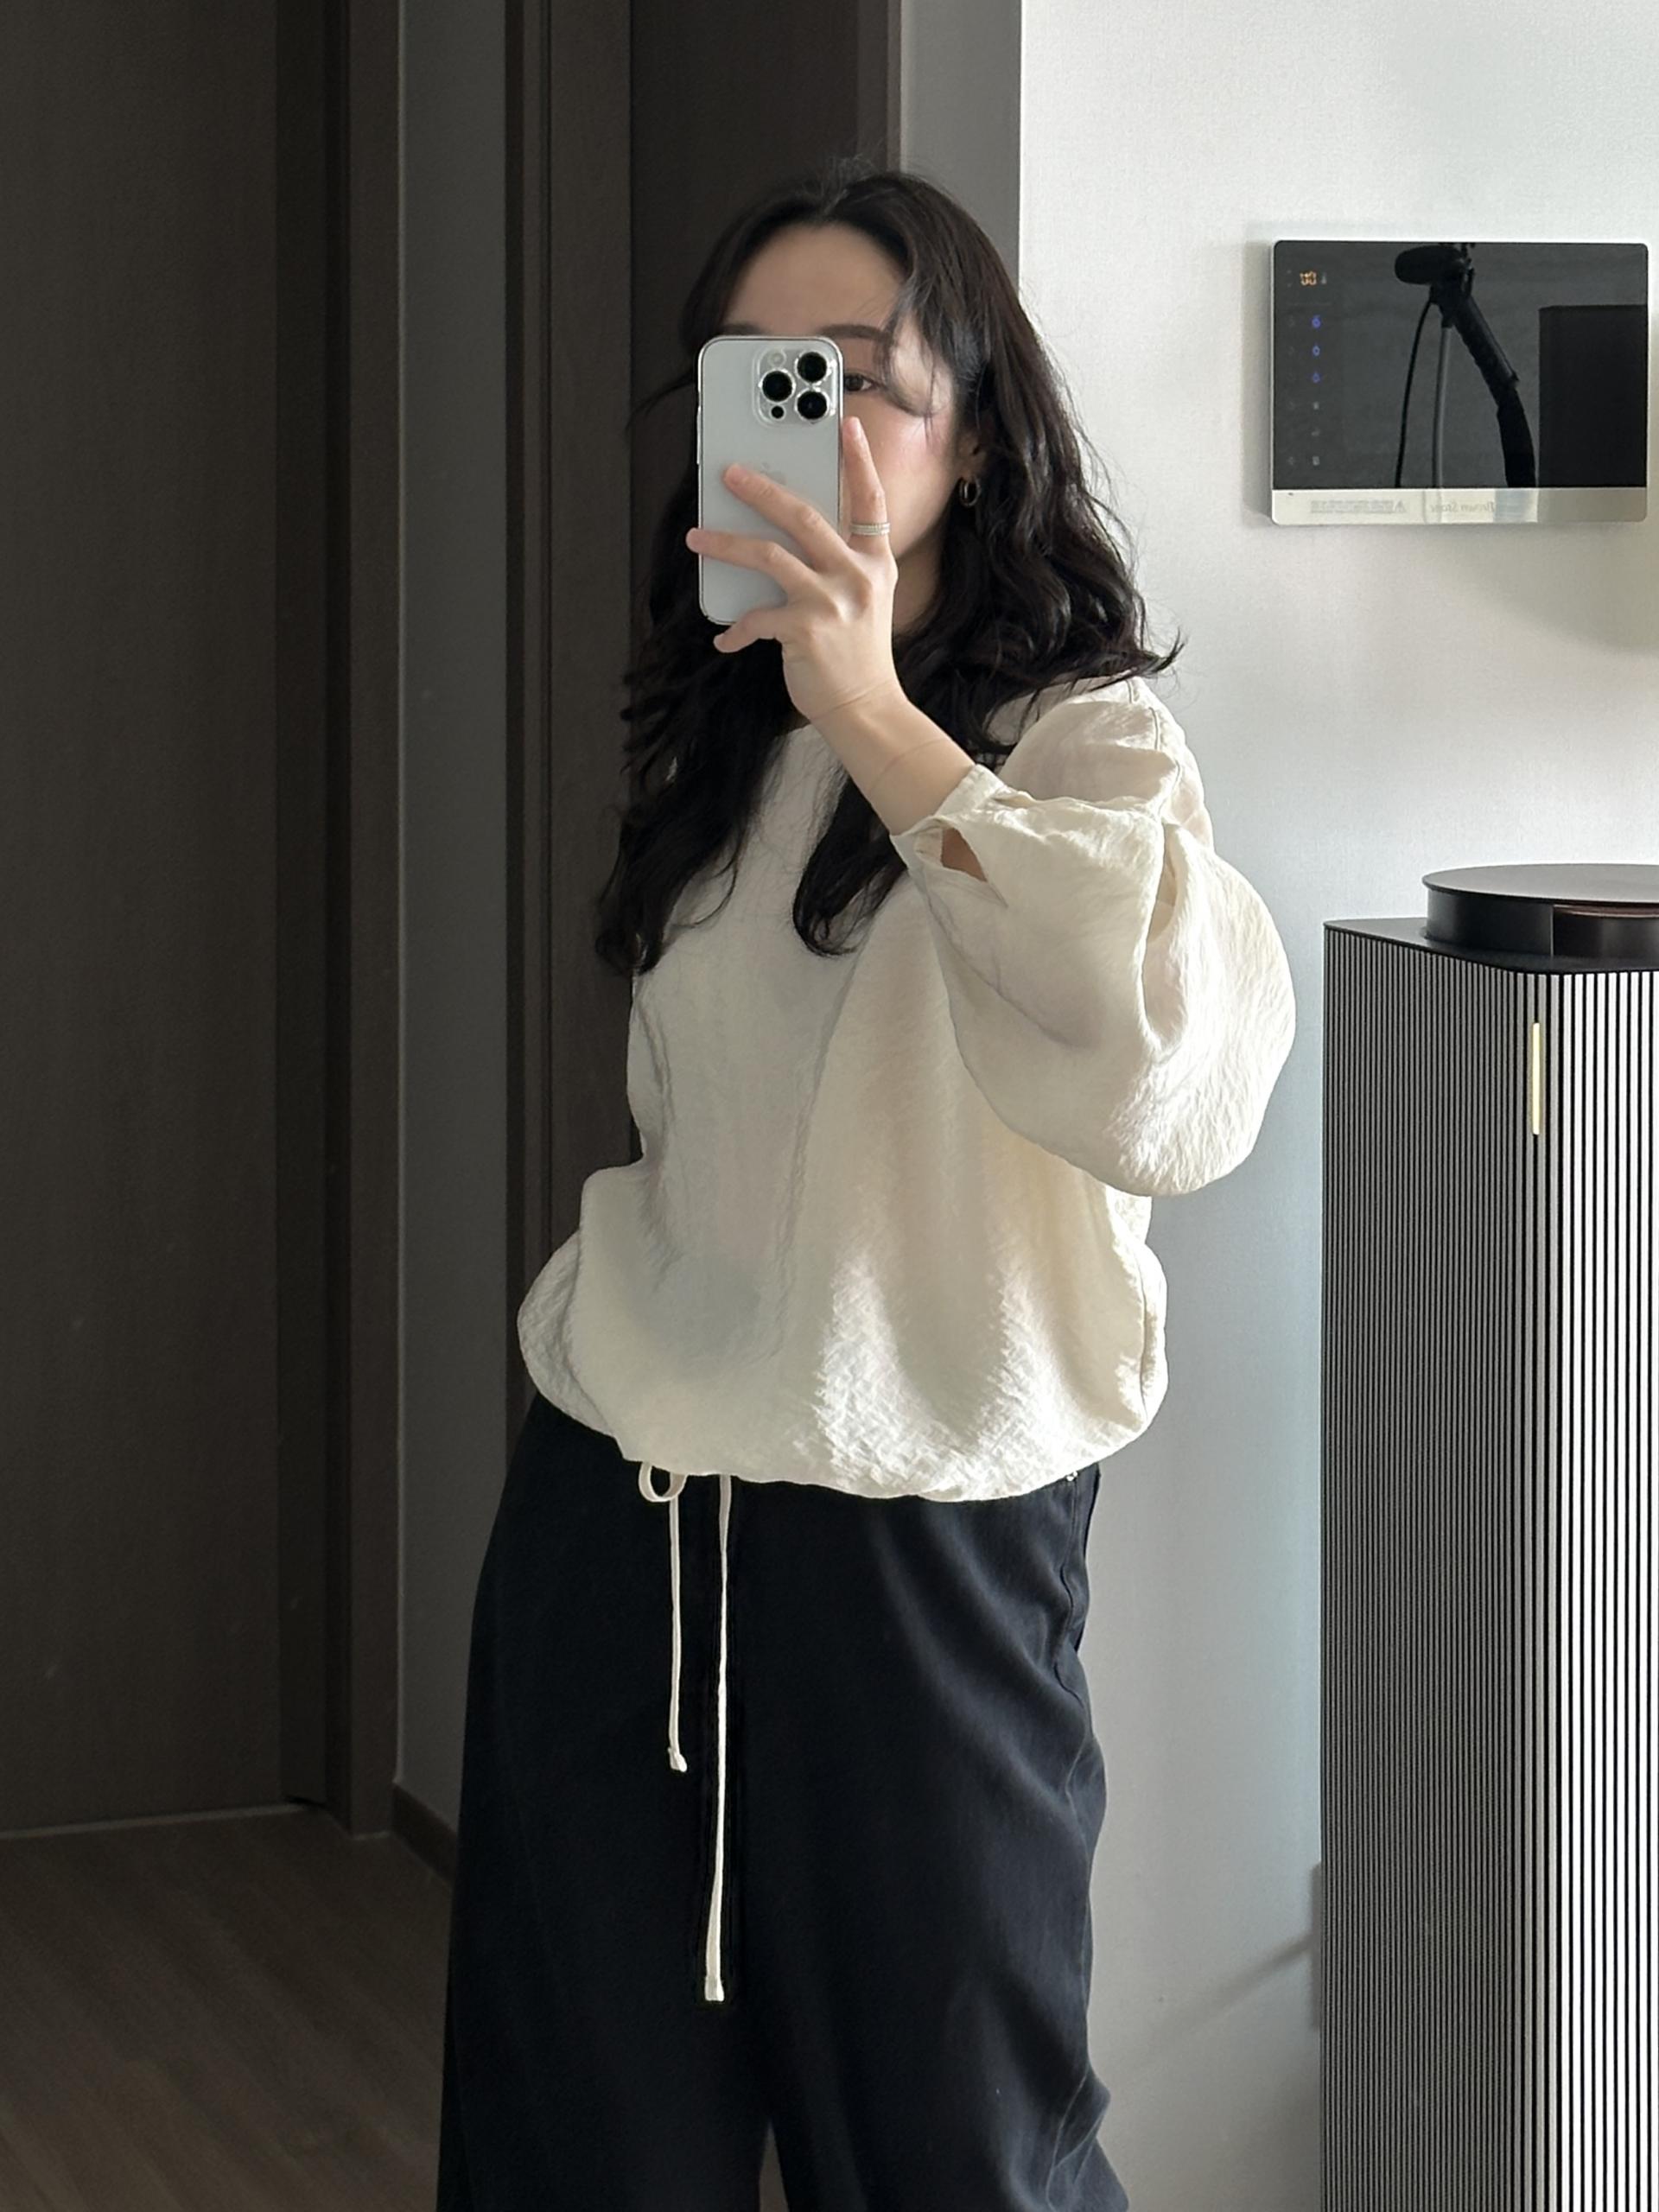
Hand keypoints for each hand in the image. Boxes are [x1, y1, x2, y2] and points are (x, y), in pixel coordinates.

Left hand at [685, 415, 904, 732]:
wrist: (865, 710)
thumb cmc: (858, 658)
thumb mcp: (864, 602)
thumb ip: (838, 567)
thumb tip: (783, 540)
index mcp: (875, 563)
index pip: (870, 502)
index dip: (859, 461)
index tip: (845, 425)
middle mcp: (856, 575)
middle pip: (802, 515)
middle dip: (761, 490)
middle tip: (730, 473)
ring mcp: (831, 601)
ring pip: (768, 555)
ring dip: (725, 543)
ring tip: (696, 537)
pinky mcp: (805, 630)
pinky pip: (756, 617)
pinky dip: (735, 628)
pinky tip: (725, 638)